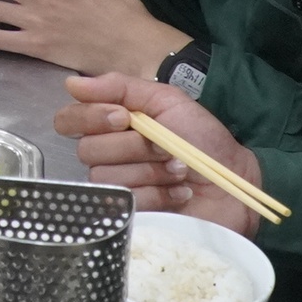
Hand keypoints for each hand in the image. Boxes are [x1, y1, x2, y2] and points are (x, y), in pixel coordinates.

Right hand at [54, 72, 262, 235]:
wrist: (233, 181)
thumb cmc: (203, 140)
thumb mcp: (167, 101)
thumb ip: (121, 87)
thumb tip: (72, 83)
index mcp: (110, 126)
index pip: (69, 119)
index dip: (90, 117)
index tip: (123, 117)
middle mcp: (106, 157)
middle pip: (87, 149)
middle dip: (133, 146)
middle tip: (165, 146)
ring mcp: (115, 190)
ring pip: (107, 177)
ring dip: (151, 170)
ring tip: (179, 170)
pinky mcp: (129, 218)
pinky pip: (126, 203)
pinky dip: (159, 193)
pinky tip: (179, 192)